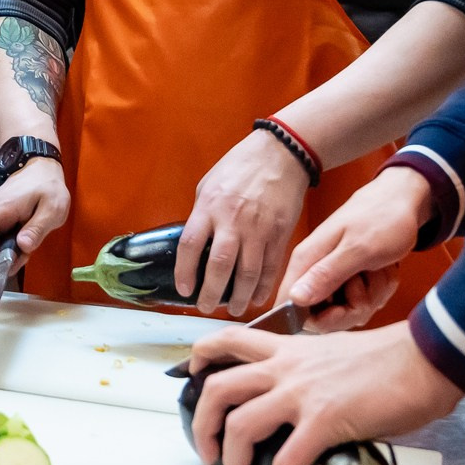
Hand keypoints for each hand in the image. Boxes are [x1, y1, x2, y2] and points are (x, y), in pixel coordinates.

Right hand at [0, 156, 67, 268]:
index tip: (8, 260)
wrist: (42, 169)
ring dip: (3, 252)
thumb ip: (37, 228)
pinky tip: (22, 240)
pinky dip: (4, 245)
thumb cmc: (49, 188)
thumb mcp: (53, 209)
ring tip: (27, 246)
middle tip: (24, 255)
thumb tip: (22, 246)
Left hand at [179, 130, 310, 316]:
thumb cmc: (240, 166)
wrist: (280, 155)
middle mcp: (233, 220)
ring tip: (233, 310)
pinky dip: (263, 287)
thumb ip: (202, 214)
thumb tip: (197, 243)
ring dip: (239, 296)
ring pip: (248, 272)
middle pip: (220, 266)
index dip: (184, 271)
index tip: (184, 289)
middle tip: (205, 308)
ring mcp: (259, 228)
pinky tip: (256, 298)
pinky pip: (271, 267)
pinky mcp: (280, 233)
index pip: (190, 245)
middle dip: (211, 293)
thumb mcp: (209, 184)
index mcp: (209, 206)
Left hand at [184, 322, 460, 464]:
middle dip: (201, 424)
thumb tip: (301, 397)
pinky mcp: (324, 420)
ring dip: (232, 459)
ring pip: (239, 424)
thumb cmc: (390, 357)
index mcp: (287, 348)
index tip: (190, 374)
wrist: (426, 356)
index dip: (200, 355)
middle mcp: (285, 367)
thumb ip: (308, 369)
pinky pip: (287, 459)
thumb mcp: (333, 352)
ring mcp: (301, 393)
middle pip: (217, 388)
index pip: (227, 340)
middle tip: (205, 450)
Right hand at [277, 166, 430, 329]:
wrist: (403, 201)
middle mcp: (314, 270)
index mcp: (306, 261)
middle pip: (323, 316)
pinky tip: (383, 270)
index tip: (345, 310)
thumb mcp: (358, 249)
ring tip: (377, 268)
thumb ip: (325, 275)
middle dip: (353, 308)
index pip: (292, 307)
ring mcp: (333, 276)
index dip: (320, 319)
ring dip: (371, 295)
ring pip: (347, 310)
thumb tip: (295, 298)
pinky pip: (363, 302)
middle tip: (368, 281)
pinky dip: (379, 290)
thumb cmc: (381, 219)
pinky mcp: (349, 279)